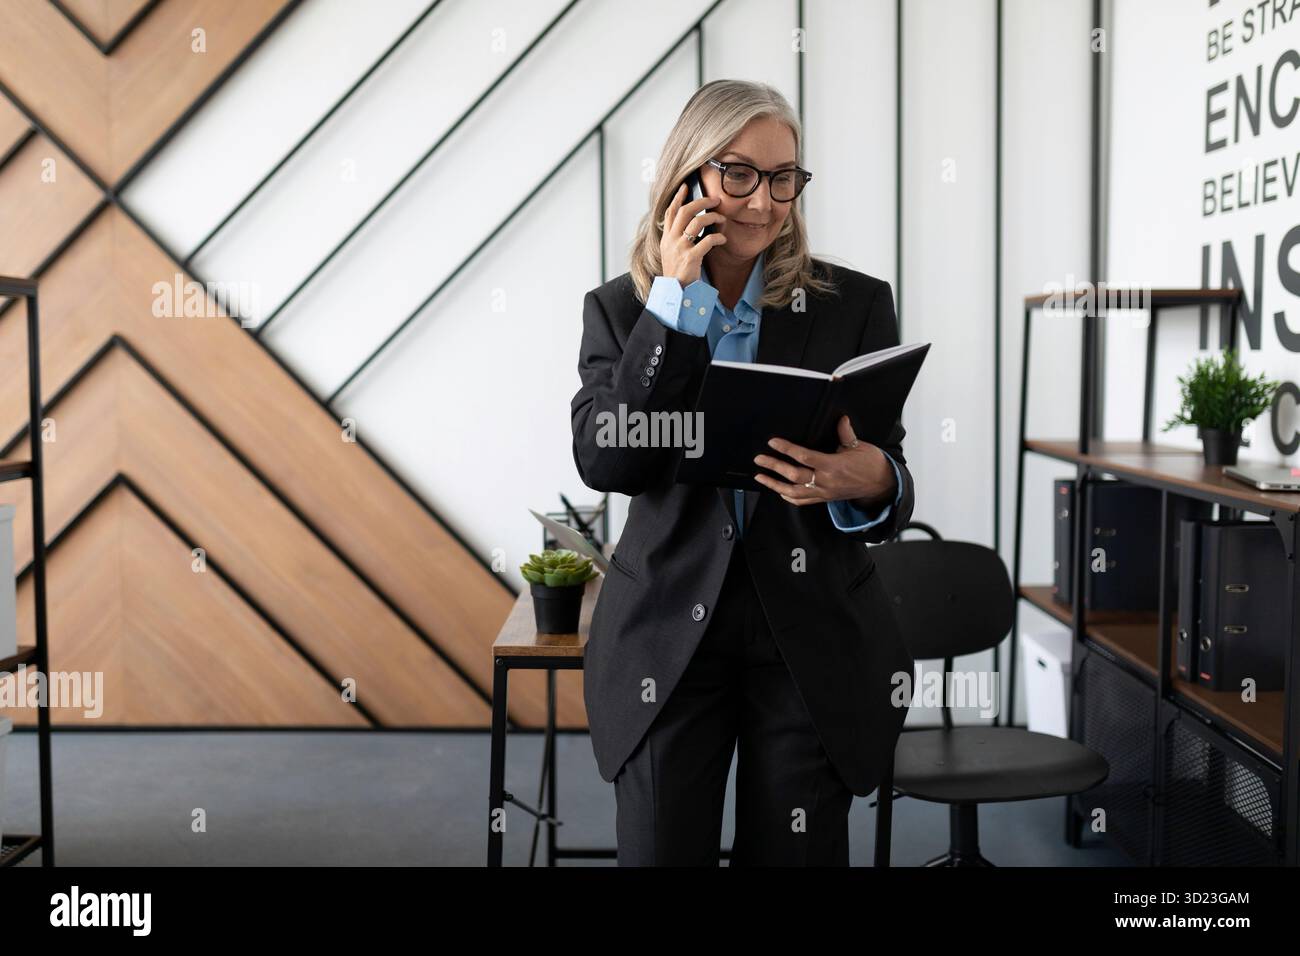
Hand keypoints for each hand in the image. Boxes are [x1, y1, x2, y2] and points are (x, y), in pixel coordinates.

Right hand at [659, 183, 726, 285]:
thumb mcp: (671, 252)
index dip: (678, 197)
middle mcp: (671, 240)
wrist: (675, 292)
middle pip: (685, 211)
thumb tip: (690, 224)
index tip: (686, 186)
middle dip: (701, 202)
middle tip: (714, 200)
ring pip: (697, 222)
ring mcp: (680, 248)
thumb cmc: (677, 272)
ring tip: (721, 218)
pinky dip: (718, 237)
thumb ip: (676, 238)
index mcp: (666, 238)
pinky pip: (707, 240)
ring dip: (712, 217)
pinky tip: (723, 239)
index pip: (670, 212)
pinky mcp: (691, 258)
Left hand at [752, 415, 894, 508]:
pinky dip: (789, 497)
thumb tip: (840, 419)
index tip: (773, 442)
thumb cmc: (871, 464)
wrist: (881, 485)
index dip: (786, 449)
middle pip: (794, 475)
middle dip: (774, 466)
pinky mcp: (825, 498)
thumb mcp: (859, 446)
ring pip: (794, 491)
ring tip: (761, 476)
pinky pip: (803, 501)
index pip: (804, 457)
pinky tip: (779, 491)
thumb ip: (846, 434)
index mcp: (833, 466)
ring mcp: (824, 492)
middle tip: (759, 459)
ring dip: (775, 484)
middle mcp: (826, 481)